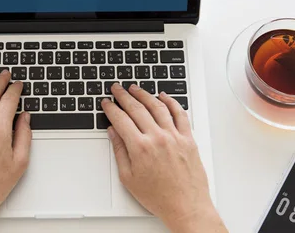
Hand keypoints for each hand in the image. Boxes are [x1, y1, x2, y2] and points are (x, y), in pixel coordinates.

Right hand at [102, 84, 226, 232]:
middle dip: (124, 96)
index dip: (111, 108)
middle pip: (137, 108)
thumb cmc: (159, 197)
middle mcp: (157, 138)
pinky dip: (171, 102)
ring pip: (157, 106)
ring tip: (135, 88)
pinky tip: (163, 96)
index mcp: (140, 148)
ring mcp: (174, 136)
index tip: (106, 102)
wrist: (186, 206)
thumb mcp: (129, 178)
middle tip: (117, 88)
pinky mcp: (188, 138)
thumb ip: (120, 151)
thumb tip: (113, 132)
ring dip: (144, 94)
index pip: (121, 119)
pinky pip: (180, 114)